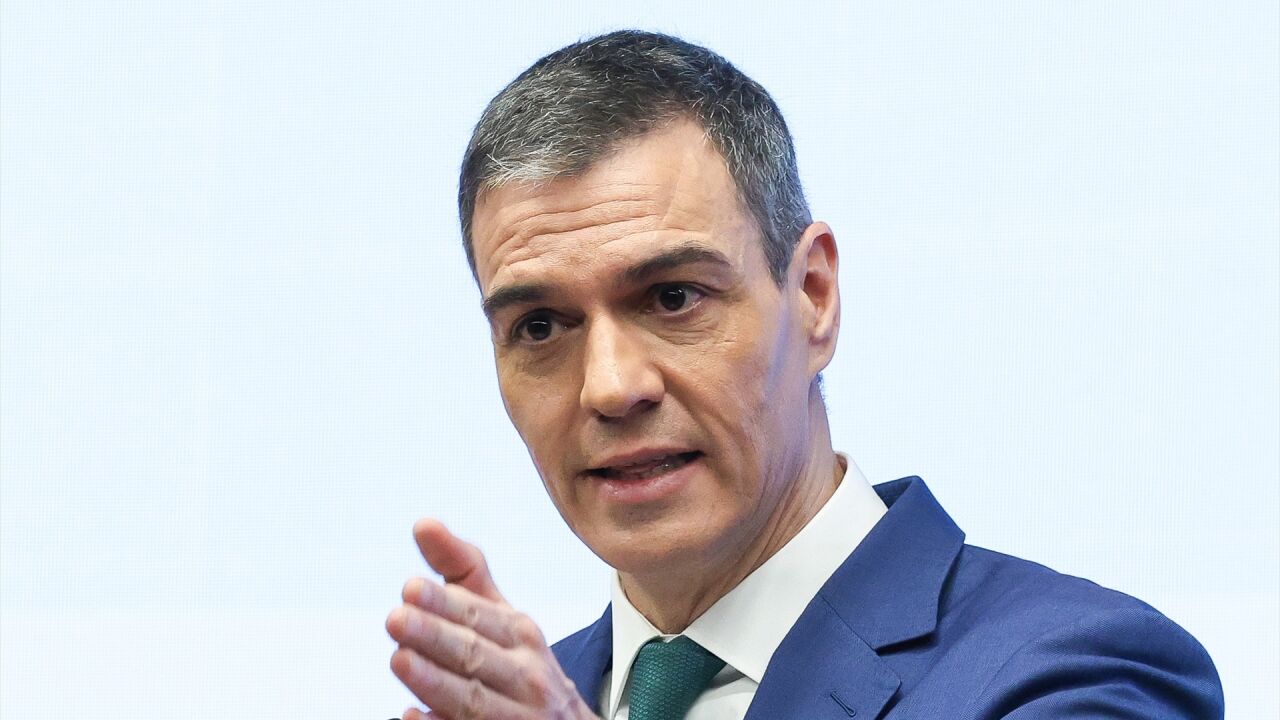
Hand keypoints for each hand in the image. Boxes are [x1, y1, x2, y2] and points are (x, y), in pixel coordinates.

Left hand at [387, 519, 598, 719]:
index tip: (410, 588)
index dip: (445, 603)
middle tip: (396, 619)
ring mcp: (518, 716)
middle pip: (474, 654)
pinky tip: (413, 717)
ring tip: (400, 660)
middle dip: (436, 636)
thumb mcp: (501, 615)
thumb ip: (462, 570)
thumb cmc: (520, 663)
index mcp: (521, 635)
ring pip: (473, 700)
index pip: (479, 616)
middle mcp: (524, 675)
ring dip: (436, 681)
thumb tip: (422, 524)